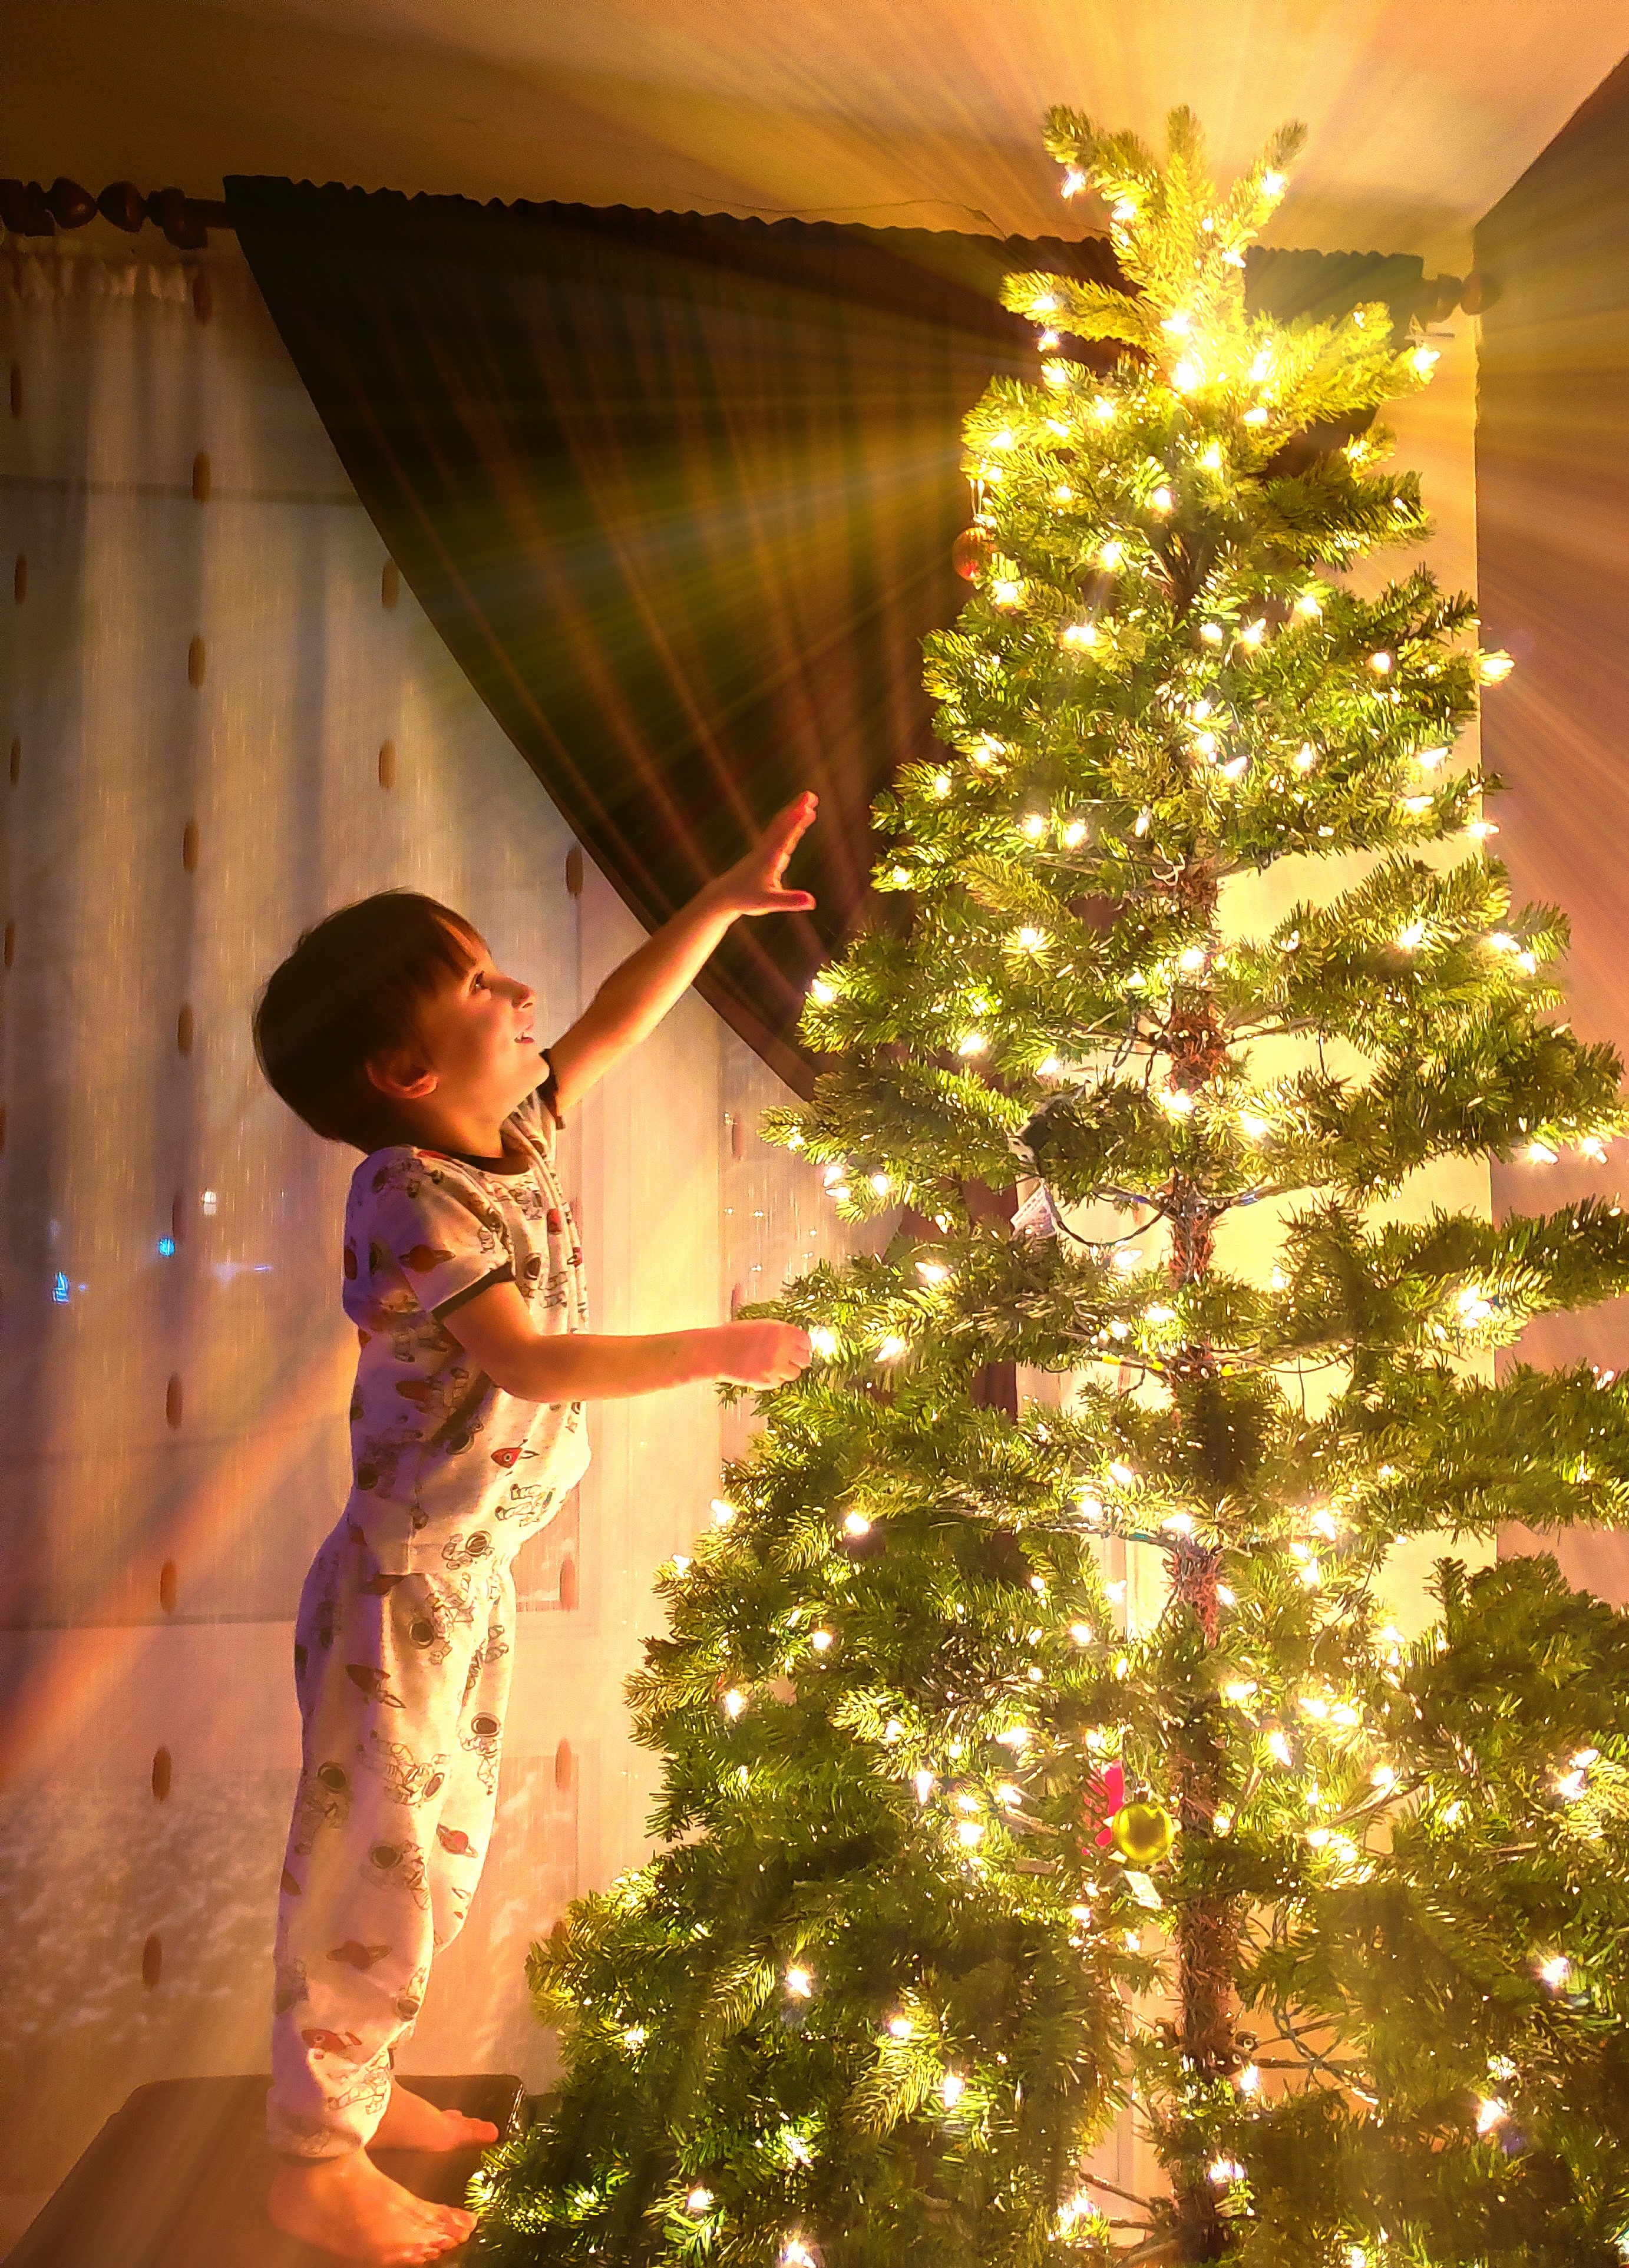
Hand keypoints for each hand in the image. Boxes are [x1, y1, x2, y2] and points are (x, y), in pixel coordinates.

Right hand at [713, 1320, 812, 1387]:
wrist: (716, 1351)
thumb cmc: (733, 1336)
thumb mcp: (760, 1327)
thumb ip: (779, 1334)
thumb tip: (794, 1341)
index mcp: (782, 1331)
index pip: (806, 1340)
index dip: (804, 1345)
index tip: (802, 1349)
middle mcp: (783, 1348)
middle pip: (805, 1359)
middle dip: (800, 1360)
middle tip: (792, 1361)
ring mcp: (777, 1366)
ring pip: (795, 1373)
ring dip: (788, 1371)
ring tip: (776, 1367)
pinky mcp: (768, 1381)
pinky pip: (780, 1382)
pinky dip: (775, 1379)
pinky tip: (764, 1372)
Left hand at [714, 793, 818, 918]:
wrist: (724, 895)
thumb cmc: (745, 899)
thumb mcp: (768, 903)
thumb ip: (790, 901)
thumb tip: (812, 902)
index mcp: (769, 859)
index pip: (784, 836)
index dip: (796, 822)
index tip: (808, 808)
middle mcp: (766, 850)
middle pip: (782, 824)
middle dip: (796, 809)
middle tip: (811, 795)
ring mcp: (764, 849)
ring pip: (780, 826)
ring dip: (794, 814)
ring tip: (810, 805)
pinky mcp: (764, 853)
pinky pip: (779, 834)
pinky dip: (790, 825)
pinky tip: (799, 823)